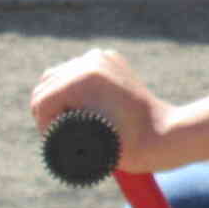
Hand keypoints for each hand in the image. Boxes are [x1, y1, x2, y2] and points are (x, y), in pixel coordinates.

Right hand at [30, 47, 172, 173]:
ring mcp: (102, 58)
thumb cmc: (129, 148)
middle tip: (58, 134)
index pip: (42, 101)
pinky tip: (83, 106)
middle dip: (48, 111)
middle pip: (47, 85)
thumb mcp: (87, 149)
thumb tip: (43, 121)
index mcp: (83, 79)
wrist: (166, 134)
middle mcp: (91, 62)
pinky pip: (78, 71)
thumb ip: (57, 133)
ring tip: (67, 122)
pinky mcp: (111, 61)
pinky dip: (75, 88)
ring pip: (59, 76)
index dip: (44, 125)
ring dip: (58, 99)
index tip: (54, 143)